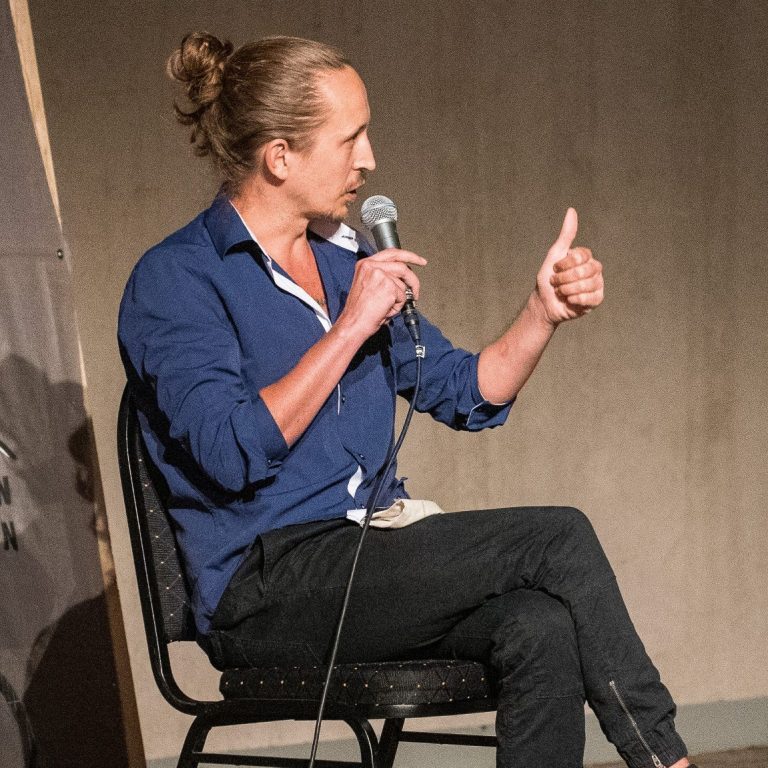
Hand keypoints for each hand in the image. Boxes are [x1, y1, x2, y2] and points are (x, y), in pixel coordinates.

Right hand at [337, 249, 426, 340]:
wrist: (353, 323)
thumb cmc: (358, 310)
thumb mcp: (367, 285)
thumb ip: (382, 276)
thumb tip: (402, 279)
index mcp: (365, 264)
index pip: (391, 253)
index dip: (408, 256)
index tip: (419, 261)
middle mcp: (371, 266)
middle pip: (402, 266)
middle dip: (413, 279)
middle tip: (416, 290)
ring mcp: (380, 275)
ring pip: (403, 284)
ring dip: (400, 299)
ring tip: (387, 307)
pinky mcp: (388, 287)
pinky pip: (403, 296)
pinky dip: (397, 306)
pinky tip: (386, 310)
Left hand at [534, 208, 603, 325]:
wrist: (544, 304)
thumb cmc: (548, 279)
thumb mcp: (555, 254)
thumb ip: (566, 234)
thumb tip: (572, 210)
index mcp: (585, 258)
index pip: (582, 256)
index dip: (565, 264)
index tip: (555, 269)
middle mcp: (594, 269)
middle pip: (586, 270)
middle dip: (565, 279)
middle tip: (556, 283)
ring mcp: (597, 284)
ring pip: (588, 284)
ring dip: (568, 290)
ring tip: (562, 292)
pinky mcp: (596, 299)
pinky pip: (591, 298)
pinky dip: (576, 300)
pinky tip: (569, 300)